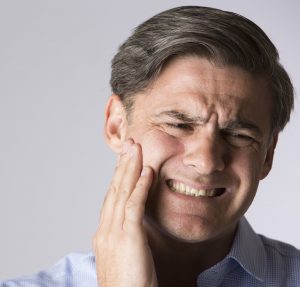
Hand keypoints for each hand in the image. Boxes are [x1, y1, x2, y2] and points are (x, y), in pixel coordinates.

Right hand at [93, 139, 157, 286]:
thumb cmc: (128, 285)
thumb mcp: (122, 256)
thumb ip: (124, 237)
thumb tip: (131, 224)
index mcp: (104, 233)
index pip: (112, 198)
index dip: (119, 177)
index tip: (125, 161)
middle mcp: (105, 229)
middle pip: (115, 189)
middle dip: (123, 165)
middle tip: (129, 145)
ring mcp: (114, 232)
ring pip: (122, 192)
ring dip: (130, 168)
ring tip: (136, 149)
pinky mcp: (127, 237)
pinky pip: (134, 205)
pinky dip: (140, 186)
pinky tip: (147, 171)